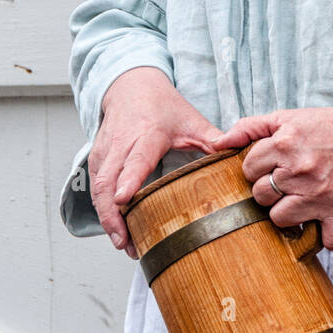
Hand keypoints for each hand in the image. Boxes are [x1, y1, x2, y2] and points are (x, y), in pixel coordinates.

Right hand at [89, 67, 226, 258]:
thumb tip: (236, 155)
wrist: (132, 87)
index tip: (124, 199)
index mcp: (147, 134)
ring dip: (107, 219)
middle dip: (113, 215)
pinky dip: (102, 211)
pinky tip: (117, 230)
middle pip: (108, 182)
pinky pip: (95, 189)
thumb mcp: (192, 119)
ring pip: (98, 189)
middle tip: (126, 243)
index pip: (135, 160)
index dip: (128, 180)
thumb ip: (214, 139)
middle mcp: (121, 144)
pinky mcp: (97, 160)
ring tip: (124, 244)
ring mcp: (105, 152)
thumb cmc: (162, 106)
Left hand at [213, 107, 332, 250]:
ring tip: (300, 200)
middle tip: (286, 182)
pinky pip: (325, 240)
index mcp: (285, 144)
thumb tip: (218, 143)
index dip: (258, 168)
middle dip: (269, 190)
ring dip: (288, 213)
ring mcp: (319, 194)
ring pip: (280, 219)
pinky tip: (324, 222)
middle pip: (260, 196)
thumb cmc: (331, 127)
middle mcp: (299, 170)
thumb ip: (251, 126)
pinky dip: (325, 237)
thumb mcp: (289, 117)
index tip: (272, 166)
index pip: (248, 169)